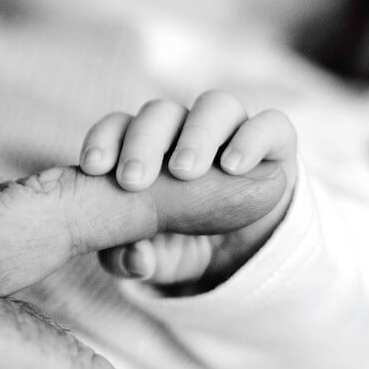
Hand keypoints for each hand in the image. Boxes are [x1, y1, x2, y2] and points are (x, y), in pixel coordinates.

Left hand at [79, 89, 296, 289]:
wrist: (247, 251)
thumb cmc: (187, 242)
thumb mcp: (156, 260)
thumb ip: (133, 261)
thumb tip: (135, 259)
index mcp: (147, 147)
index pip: (119, 127)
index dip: (103, 140)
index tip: (93, 169)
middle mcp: (186, 129)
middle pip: (160, 113)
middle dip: (143, 142)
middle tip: (133, 180)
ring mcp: (231, 130)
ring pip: (213, 106)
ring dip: (195, 135)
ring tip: (184, 172)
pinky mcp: (274, 141)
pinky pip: (269, 125)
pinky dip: (250, 140)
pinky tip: (233, 167)